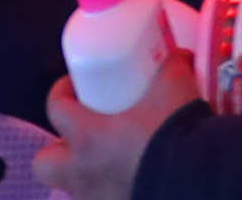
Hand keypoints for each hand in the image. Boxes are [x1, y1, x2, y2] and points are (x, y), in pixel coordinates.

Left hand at [49, 50, 205, 199]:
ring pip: (73, 187)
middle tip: (82, 135)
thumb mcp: (175, 88)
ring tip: (109, 160)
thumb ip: (172, 67)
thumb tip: (178, 56)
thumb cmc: (173, 133)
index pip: (55, 109)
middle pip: (44, 164)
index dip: (60, 93)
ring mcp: (96, 199)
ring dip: (84, 173)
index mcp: (87, 137)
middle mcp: (82, 173)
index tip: (75, 86)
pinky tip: (131, 178)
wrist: (197, 181)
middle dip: (58, 150)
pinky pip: (102, 199)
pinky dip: (109, 190)